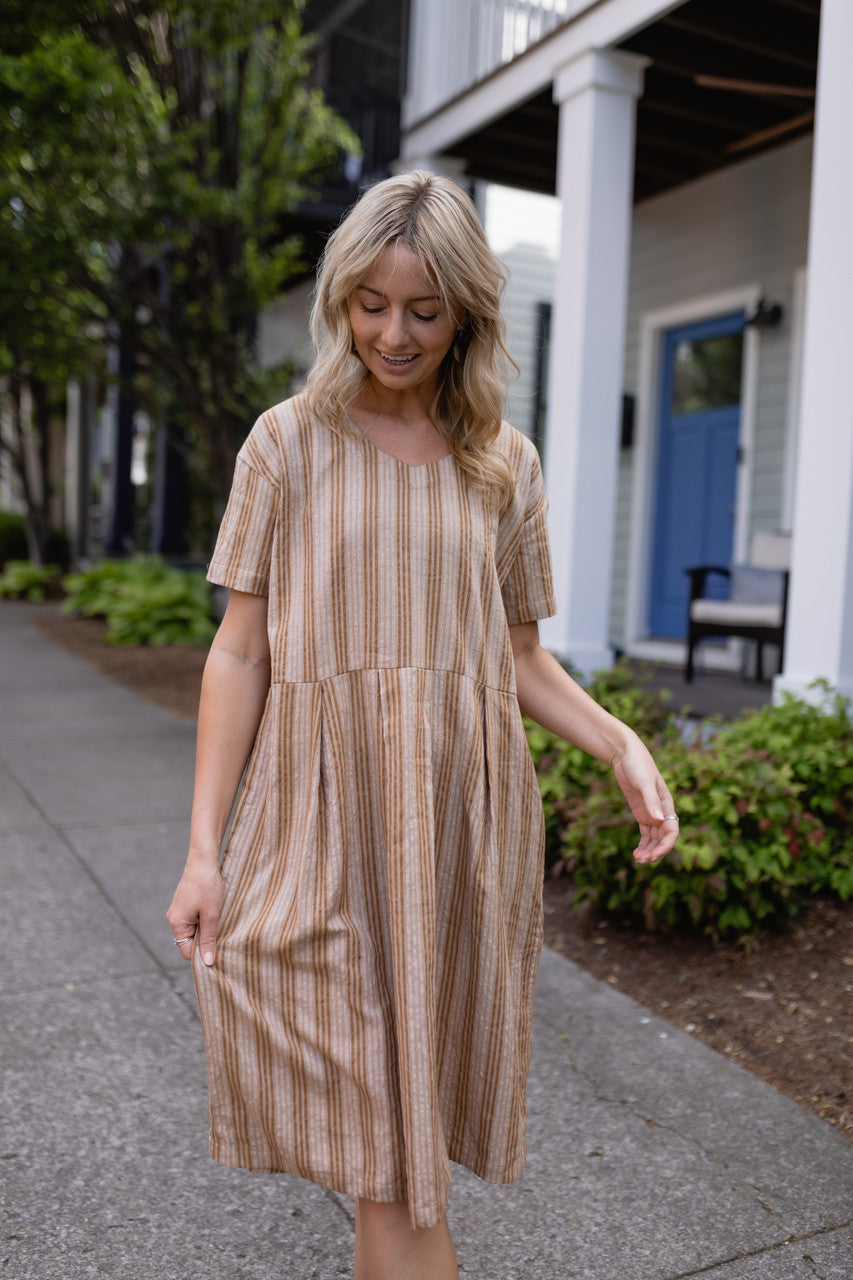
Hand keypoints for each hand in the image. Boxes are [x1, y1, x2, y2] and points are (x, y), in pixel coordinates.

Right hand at [166, 852, 223, 965]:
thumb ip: (208, 939)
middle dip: (205, 941)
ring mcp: (179, 910)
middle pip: (189, 941)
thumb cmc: (207, 887)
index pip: (186, 951)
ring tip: (219, 921)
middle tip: (222, 936)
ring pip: (194, 929)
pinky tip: (216, 912)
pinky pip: (194, 918)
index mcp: (177, 923)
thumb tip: (207, 962)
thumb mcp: (211, 916)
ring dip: (207, 928)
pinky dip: (205, 919)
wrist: (203, 860)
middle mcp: (174, 918)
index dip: (202, 955)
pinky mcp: (185, 902)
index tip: (218, 954)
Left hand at [611, 733, 678, 864]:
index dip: (666, 846)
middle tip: (642, 860)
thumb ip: (651, 800)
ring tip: (638, 859)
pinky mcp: (641, 813)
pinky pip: (646, 834)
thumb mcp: (644, 782)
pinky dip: (643, 844)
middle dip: (655, 851)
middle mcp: (661, 811)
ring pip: (654, 838)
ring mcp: (651, 813)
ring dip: (649, 850)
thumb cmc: (638, 765)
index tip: (654, 856)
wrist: (625, 755)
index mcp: (667, 804)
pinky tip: (636, 852)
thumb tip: (659, 820)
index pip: (672, 831)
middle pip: (663, 838)